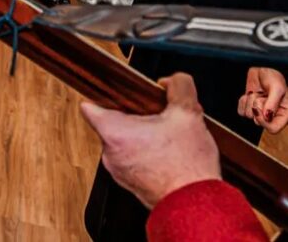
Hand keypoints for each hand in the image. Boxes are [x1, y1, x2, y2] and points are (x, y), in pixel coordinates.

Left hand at [80, 73, 220, 209]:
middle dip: (137, 117)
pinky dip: (148, 155)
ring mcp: (120, 172)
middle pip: (115, 124)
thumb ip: (179, 86)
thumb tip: (173, 82)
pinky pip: (134, 161)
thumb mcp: (188, 113)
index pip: (91, 108)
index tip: (111, 92)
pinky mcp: (132, 185)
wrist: (196, 205)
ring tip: (170, 137)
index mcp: (114, 133)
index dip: (102, 95)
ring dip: (145, 137)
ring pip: (126, 143)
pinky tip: (171, 154)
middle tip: (160, 115)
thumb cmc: (186, 167)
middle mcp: (110, 155)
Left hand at [238, 67, 287, 133]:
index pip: (273, 129)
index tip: (258, 109)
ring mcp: (260, 113)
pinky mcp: (250, 109)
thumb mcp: (277, 88)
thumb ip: (273, 103)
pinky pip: (241, 112)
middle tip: (262, 95)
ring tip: (258, 92)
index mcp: (285, 114)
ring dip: (250, 101)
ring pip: (248, 115)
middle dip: (257, 106)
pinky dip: (243, 101)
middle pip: (258, 122)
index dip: (263, 121)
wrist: (261, 67)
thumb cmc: (273, 77)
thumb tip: (267, 117)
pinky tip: (250, 93)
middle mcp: (273, 116)